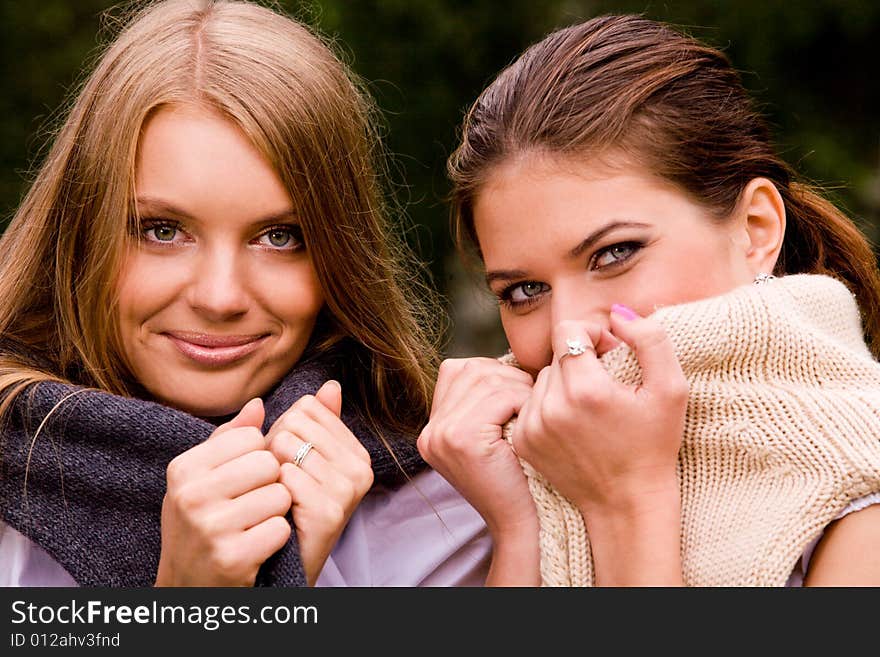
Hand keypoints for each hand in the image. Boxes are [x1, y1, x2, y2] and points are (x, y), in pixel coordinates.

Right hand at [156, 399, 291, 585]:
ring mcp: (209, 527)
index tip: (243, 480)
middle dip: (272, 483)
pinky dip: (277, 538)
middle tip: (253, 504)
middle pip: (269, 463)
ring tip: (254, 525)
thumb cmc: (200, 524)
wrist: (186, 588)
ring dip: (276, 512)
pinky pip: (281, 529)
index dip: (259, 457)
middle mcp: (191, 495)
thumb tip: (258, 404)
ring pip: (280, 495)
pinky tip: (257, 546)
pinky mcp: (231, 557)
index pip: (252, 436)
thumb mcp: (201, 480)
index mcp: (184, 468)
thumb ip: (229, 440)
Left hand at [267, 380, 372, 585]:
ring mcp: (348, 490)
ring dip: (270, 470)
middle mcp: (360, 468)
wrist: (281, 563)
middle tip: (281, 481)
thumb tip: (332, 384)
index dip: (285, 429)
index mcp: (355, 451)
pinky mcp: (331, 511)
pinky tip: (281, 511)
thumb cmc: (287, 506)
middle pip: (296, 422)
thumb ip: (316, 421)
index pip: (308, 406)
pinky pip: (285, 476)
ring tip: (279, 495)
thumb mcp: (301, 458)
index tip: (289, 461)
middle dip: (276, 447)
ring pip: (287, 445)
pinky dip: (273, 491)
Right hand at [418, 357, 536, 540]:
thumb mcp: (493, 436)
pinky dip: (522, 401)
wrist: (522, 525)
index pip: (458, 370)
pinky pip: (499, 396)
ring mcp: (441, 435)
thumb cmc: (520, 478)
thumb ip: (487, 401)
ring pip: (487, 379)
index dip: (494, 374)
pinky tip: (530, 423)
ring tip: (531, 412)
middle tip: (531, 401)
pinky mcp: (461, 439)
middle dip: (509, 377)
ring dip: (518, 388)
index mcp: (433, 429)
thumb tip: (509, 359)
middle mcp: (430, 431)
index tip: (518, 396)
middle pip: (471, 369)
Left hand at [511, 307, 687, 584]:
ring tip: (591, 408)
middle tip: (607, 384)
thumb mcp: (671, 389)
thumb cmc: (654, 444)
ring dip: (565, 383)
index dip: (592, 333)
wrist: (626, 504)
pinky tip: (575, 426)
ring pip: (542, 378)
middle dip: (581, 359)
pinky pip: (531, 403)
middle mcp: (551, 408)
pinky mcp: (523, 441)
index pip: (568, 330)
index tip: (612, 353)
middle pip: (556, 354)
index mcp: (586, 390)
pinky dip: (550, 406)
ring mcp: (532, 426)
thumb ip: (650, 340)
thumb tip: (617, 314)